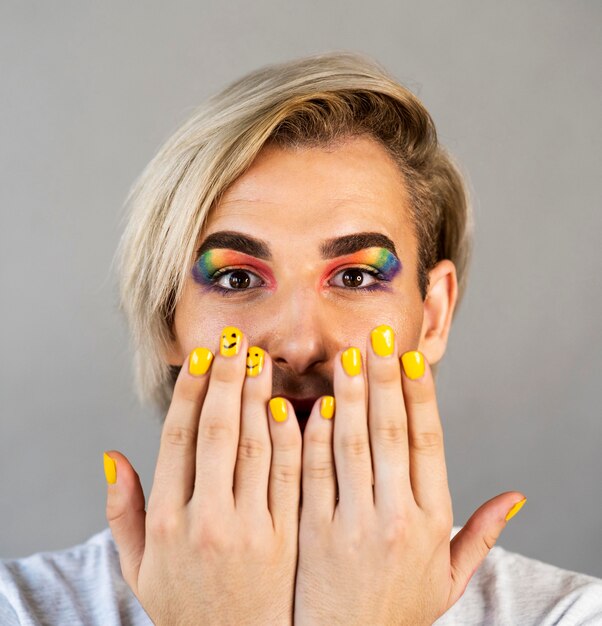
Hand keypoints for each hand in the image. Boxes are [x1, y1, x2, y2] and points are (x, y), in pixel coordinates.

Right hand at [104, 327, 301, 624]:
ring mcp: (249, 528)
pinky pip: (290, 474)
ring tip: (262, 359)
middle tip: (235, 339)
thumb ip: (122, 512)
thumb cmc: (186, 609)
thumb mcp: (139, 568)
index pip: (179, 437)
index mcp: (166, 521)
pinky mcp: (286, 538)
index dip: (192, 391)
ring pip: (256, 444)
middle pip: (218, 430)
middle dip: (227, 378)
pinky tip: (296, 405)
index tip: (203, 356)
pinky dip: (293, 436)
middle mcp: (205, 519)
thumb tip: (113, 457)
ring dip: (260, 396)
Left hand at [294, 325, 525, 624]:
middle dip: (385, 378)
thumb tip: (516, 498)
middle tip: (378, 336)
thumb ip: (481, 536)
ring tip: (345, 355)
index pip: (428, 441)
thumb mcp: (447, 579)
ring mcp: (352, 524)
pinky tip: (309, 402)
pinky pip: (310, 472)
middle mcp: (395, 518)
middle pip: (390, 431)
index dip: (420, 394)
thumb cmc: (397, 611)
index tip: (411, 356)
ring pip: (349, 442)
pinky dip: (310, 433)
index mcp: (430, 521)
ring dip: (349, 394)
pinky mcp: (311, 533)